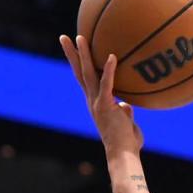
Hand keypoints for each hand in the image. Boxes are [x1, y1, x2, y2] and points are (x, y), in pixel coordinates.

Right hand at [60, 34, 143, 158]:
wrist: (123, 154)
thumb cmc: (127, 142)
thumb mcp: (126, 122)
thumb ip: (124, 111)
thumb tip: (126, 104)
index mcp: (95, 103)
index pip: (85, 79)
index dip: (79, 63)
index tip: (75, 49)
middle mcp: (92, 101)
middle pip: (79, 72)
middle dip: (72, 54)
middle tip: (64, 37)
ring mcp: (97, 103)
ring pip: (87, 74)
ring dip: (83, 55)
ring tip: (79, 37)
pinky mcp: (105, 106)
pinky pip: (107, 84)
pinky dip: (109, 70)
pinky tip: (112, 55)